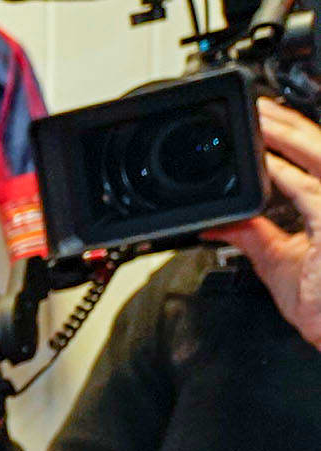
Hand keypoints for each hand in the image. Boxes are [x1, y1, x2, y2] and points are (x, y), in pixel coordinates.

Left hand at [207, 103, 320, 351]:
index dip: (295, 134)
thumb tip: (219, 224)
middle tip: (257, 106)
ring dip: (289, 136)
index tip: (267, 120)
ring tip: (259, 119)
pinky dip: (286, 176)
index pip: (319, 158)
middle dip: (289, 123)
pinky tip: (265, 163)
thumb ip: (252, 237)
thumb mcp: (280, 264)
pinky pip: (310, 193)